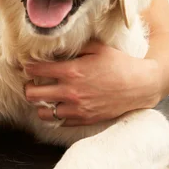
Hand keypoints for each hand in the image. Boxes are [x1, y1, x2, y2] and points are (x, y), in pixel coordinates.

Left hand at [24, 41, 160, 125]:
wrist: (140, 86)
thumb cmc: (119, 63)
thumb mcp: (97, 47)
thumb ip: (76, 46)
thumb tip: (57, 46)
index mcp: (72, 71)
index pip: (36, 70)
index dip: (28, 66)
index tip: (29, 64)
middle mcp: (70, 91)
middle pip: (32, 94)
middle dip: (29, 86)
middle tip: (33, 82)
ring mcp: (76, 108)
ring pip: (42, 112)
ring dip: (40, 103)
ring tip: (44, 96)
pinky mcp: (84, 120)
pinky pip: (58, 122)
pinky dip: (54, 114)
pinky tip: (58, 105)